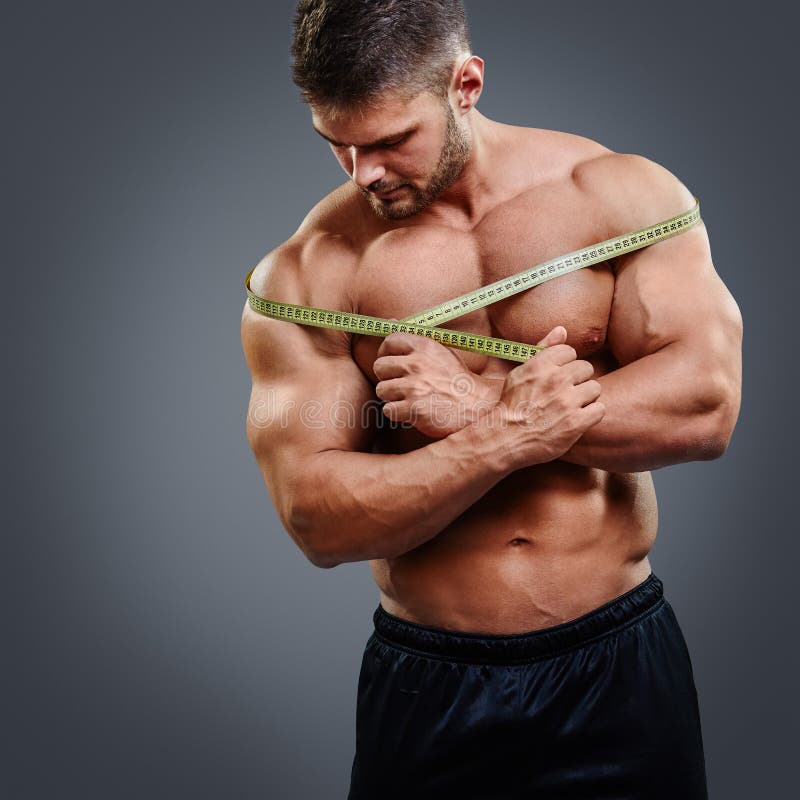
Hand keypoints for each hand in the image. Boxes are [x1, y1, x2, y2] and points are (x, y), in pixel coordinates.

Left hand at [373, 327, 498, 438]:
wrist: (477, 406)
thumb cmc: (456, 379)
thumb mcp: (440, 351)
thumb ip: (414, 338)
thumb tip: (389, 321)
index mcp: (424, 346)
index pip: (390, 340)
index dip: (385, 352)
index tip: (392, 362)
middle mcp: (417, 364)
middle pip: (379, 367)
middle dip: (388, 377)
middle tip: (403, 384)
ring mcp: (414, 387)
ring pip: (382, 390)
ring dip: (393, 397)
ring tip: (411, 398)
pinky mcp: (414, 409)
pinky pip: (388, 410)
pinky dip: (398, 414)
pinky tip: (413, 412)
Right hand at [484, 326, 605, 469]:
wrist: (505, 439)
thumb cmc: (512, 405)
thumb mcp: (521, 372)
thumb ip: (543, 349)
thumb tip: (562, 329)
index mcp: (541, 365)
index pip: (570, 351)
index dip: (565, 364)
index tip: (557, 376)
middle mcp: (555, 380)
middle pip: (586, 368)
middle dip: (578, 380)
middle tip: (565, 393)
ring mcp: (567, 402)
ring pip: (595, 388)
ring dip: (586, 398)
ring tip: (572, 407)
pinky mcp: (576, 423)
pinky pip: (600, 409)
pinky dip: (591, 415)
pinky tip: (578, 419)